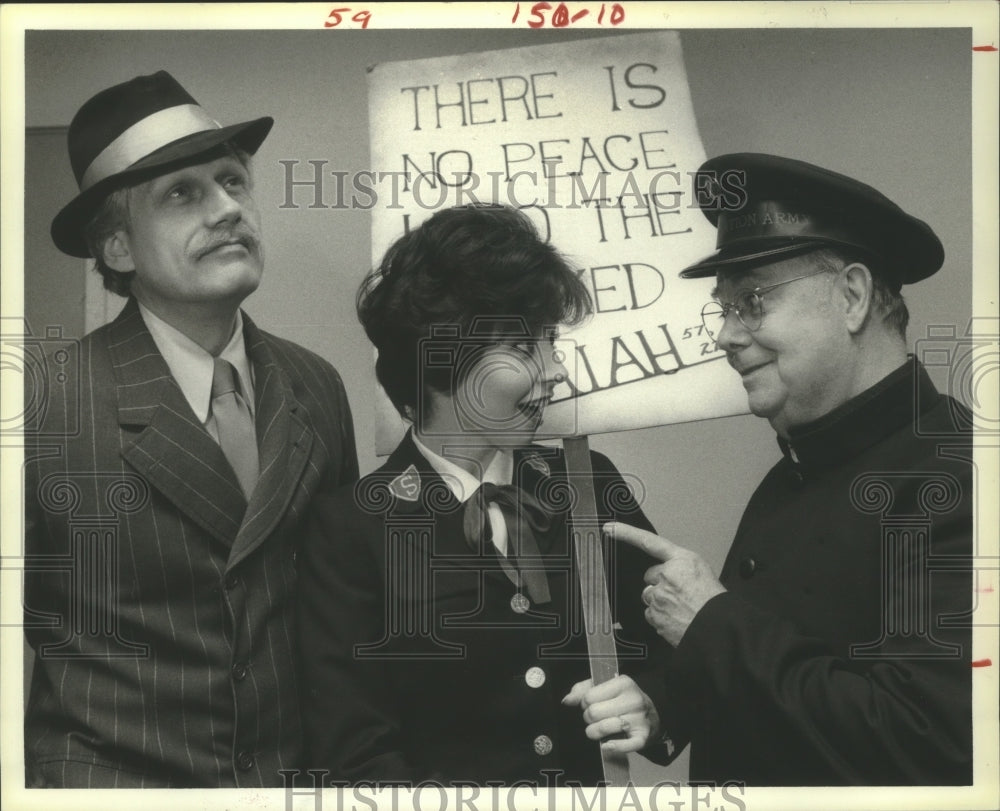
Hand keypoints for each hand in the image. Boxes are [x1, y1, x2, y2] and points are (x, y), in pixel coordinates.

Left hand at [562, 675, 659, 753]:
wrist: (653, 715)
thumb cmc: (623, 700)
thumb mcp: (605, 687)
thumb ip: (583, 690)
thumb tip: (567, 700)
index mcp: (623, 683)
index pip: (589, 696)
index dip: (585, 703)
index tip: (591, 705)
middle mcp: (633, 700)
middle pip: (594, 713)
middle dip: (589, 719)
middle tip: (596, 718)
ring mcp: (639, 719)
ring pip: (603, 728)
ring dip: (595, 733)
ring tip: (600, 730)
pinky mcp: (642, 737)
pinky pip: (623, 746)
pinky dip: (612, 747)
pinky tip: (607, 745)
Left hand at [606, 521, 725, 646]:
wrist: (720, 629)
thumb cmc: (715, 602)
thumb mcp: (702, 571)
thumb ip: (679, 567)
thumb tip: (667, 573)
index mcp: (681, 560)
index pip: (648, 541)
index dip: (626, 533)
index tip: (610, 528)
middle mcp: (666, 575)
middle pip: (650, 576)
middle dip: (659, 584)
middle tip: (680, 594)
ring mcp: (658, 595)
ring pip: (649, 596)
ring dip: (660, 601)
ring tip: (680, 608)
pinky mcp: (654, 614)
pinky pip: (651, 614)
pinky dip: (660, 617)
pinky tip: (676, 619)